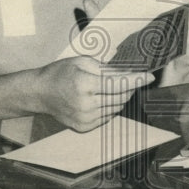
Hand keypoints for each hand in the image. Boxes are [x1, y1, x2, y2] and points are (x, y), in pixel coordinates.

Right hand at [35, 55, 152, 132]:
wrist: (39, 93)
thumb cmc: (60, 73)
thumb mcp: (82, 62)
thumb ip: (106, 68)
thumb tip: (128, 72)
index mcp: (84, 84)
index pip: (118, 83)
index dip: (137, 80)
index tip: (149, 77)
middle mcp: (85, 104)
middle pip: (120, 97)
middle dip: (129, 87)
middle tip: (130, 79)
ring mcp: (85, 118)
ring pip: (116, 109)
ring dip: (120, 98)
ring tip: (111, 88)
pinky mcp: (84, 127)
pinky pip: (107, 117)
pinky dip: (110, 107)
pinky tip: (101, 99)